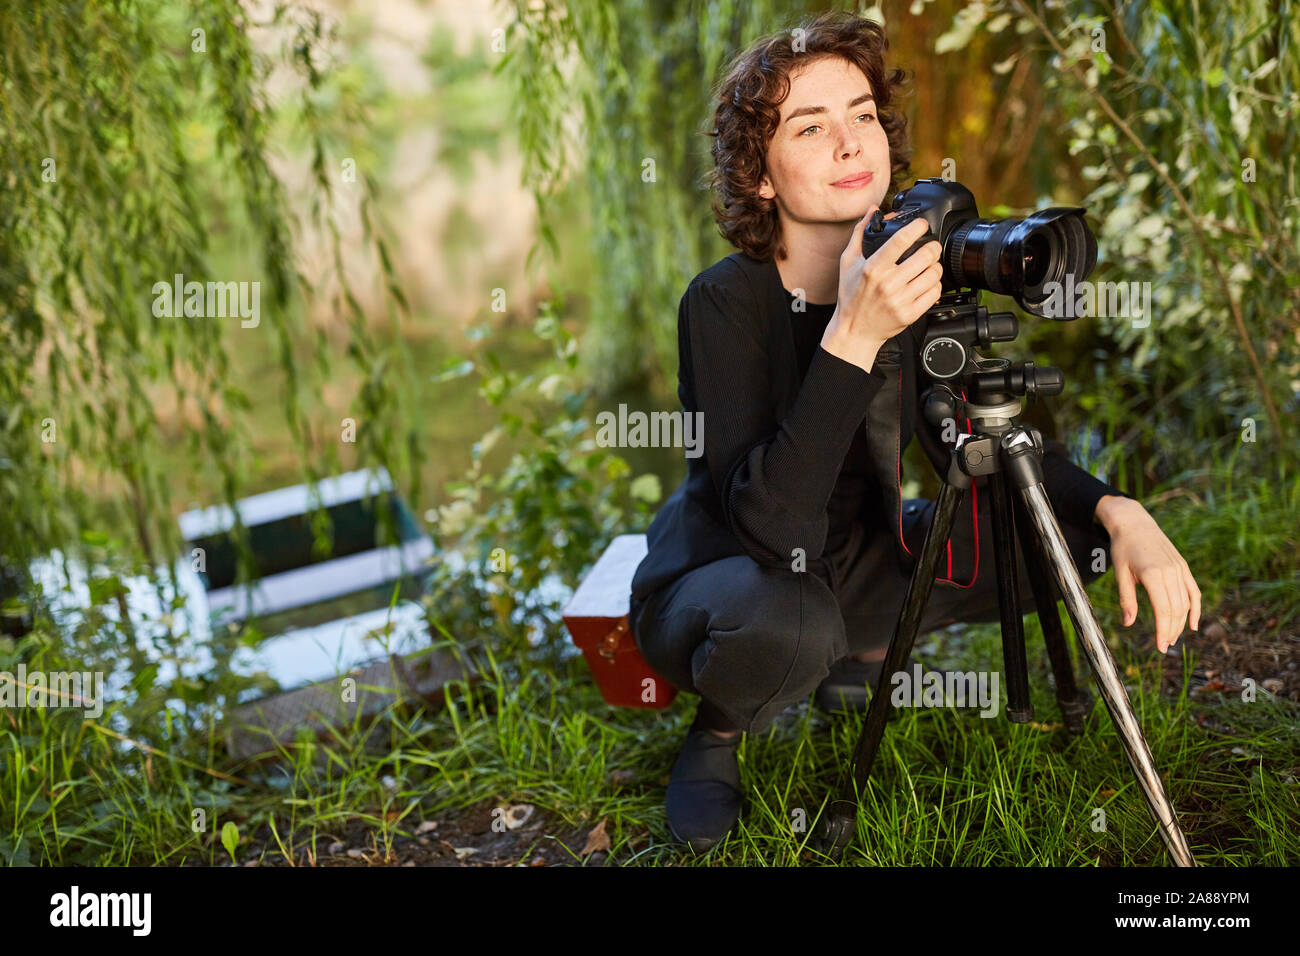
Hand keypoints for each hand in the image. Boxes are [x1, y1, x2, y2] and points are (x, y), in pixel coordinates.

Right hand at [821, 205, 942, 372]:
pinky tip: (926, 283)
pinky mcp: (910, 314)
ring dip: (935, 266)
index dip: (917, 227)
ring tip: (928, 266)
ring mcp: (900, 300)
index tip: (922, 224)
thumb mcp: (848, 262)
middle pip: (926, 255)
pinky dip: (935, 285)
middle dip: (932, 246)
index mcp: (872, 268)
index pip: (901, 240)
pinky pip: (935, 293)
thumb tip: (872, 210)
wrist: (854, 331)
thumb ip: (859, 233)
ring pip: (934, 273)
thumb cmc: (851, 296)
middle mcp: (887, 284)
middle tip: (930, 246)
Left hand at [1101, 498, 1201, 652]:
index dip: (1163, 630)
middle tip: (1164, 646)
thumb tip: (1128, 624)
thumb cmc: (1123, 548)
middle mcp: (1170, 572)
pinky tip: (1192, 624)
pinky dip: (1195, 608)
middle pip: (1176, 609)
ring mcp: (1179, 569)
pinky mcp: (1183, 567)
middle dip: (1172, 630)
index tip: (1160, 646)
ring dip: (1181, 622)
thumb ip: (1126, 599)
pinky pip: (1193, 591)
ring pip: (1185, 602)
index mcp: (1153, 574)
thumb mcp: (1120, 573)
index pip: (1163, 610)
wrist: (1134, 523)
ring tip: (1172, 637)